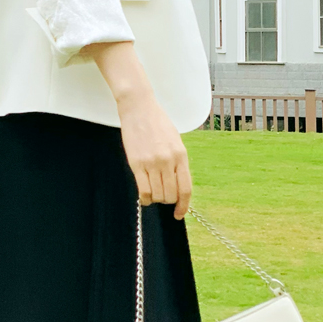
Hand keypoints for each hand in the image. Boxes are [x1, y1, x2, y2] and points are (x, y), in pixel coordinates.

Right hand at [84, 40, 190, 216]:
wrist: (139, 108)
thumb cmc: (157, 122)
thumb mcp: (175, 141)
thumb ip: (178, 162)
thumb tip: (178, 185)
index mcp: (181, 155)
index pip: (185, 189)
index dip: (183, 206)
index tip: (179, 214)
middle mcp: (168, 161)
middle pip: (170, 195)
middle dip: (167, 201)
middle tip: (162, 197)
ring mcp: (152, 162)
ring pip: (157, 195)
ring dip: (155, 199)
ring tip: (152, 193)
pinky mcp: (137, 163)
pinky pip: (143, 190)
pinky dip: (144, 199)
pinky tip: (144, 197)